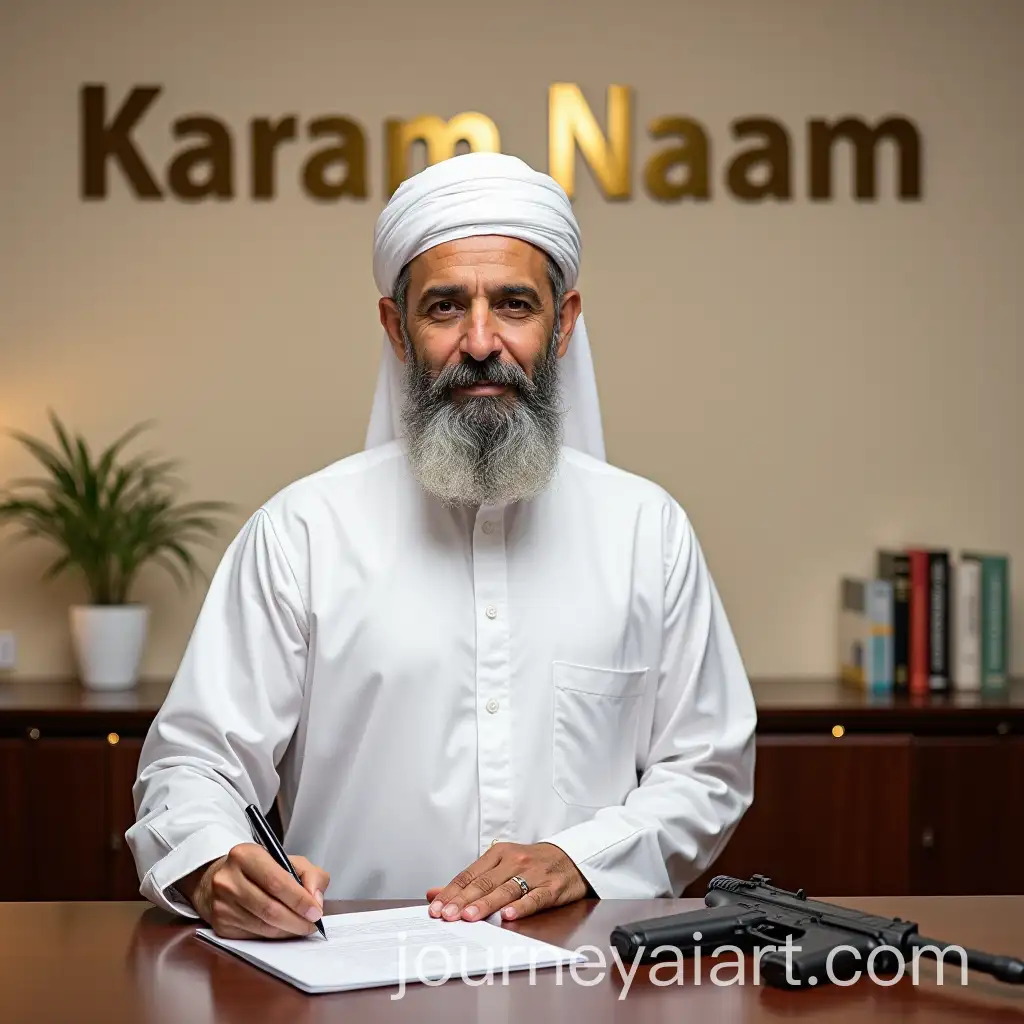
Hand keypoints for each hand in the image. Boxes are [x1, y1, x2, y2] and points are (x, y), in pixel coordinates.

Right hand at [177, 843, 329, 938]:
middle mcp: (228, 880)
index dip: (300, 900)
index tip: (316, 911)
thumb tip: (316, 900)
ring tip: (302, 927)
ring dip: (288, 931)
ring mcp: (221, 904)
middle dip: (297, 920)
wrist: (221, 878)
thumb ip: (310, 874)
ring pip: (263, 926)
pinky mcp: (220, 925)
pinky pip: (254, 936)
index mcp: (245, 855)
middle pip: (270, 908)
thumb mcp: (286, 859)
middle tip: (312, 924)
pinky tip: (283, 930)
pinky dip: (273, 936)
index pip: (277, 882)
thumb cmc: (258, 868)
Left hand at [426, 842, 587, 922]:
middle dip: (463, 900)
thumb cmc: (530, 863)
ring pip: (506, 890)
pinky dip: (521, 907)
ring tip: (469, 916)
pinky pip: (534, 898)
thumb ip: (469, 880)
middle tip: (447, 916)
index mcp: (498, 854)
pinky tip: (508, 915)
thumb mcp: (499, 864)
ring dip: (486, 904)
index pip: (469, 874)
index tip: (436, 908)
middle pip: (484, 882)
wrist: (571, 857)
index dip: (451, 892)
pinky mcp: (552, 887)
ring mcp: (534, 874)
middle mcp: (514, 861)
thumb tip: (434, 893)